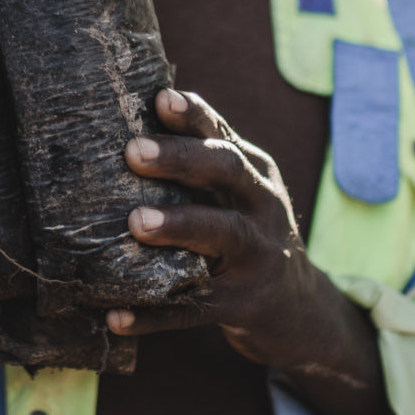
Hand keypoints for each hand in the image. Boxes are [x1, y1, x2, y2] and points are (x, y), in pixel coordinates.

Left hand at [111, 91, 373, 381]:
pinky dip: (155, 314)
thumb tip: (128, 123)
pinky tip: (116, 317)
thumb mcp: (237, 195)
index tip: (161, 98)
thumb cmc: (246, 235)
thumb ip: (199, 163)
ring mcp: (259, 255)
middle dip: (181, 159)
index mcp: (254, 172)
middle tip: (133, 152)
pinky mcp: (246, 304)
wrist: (298, 308)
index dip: (193, 115)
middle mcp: (263, 207)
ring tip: (136, 223)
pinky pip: (196, 308)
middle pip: (228, 171)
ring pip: (222, 233)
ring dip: (179, 225)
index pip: (221, 135)